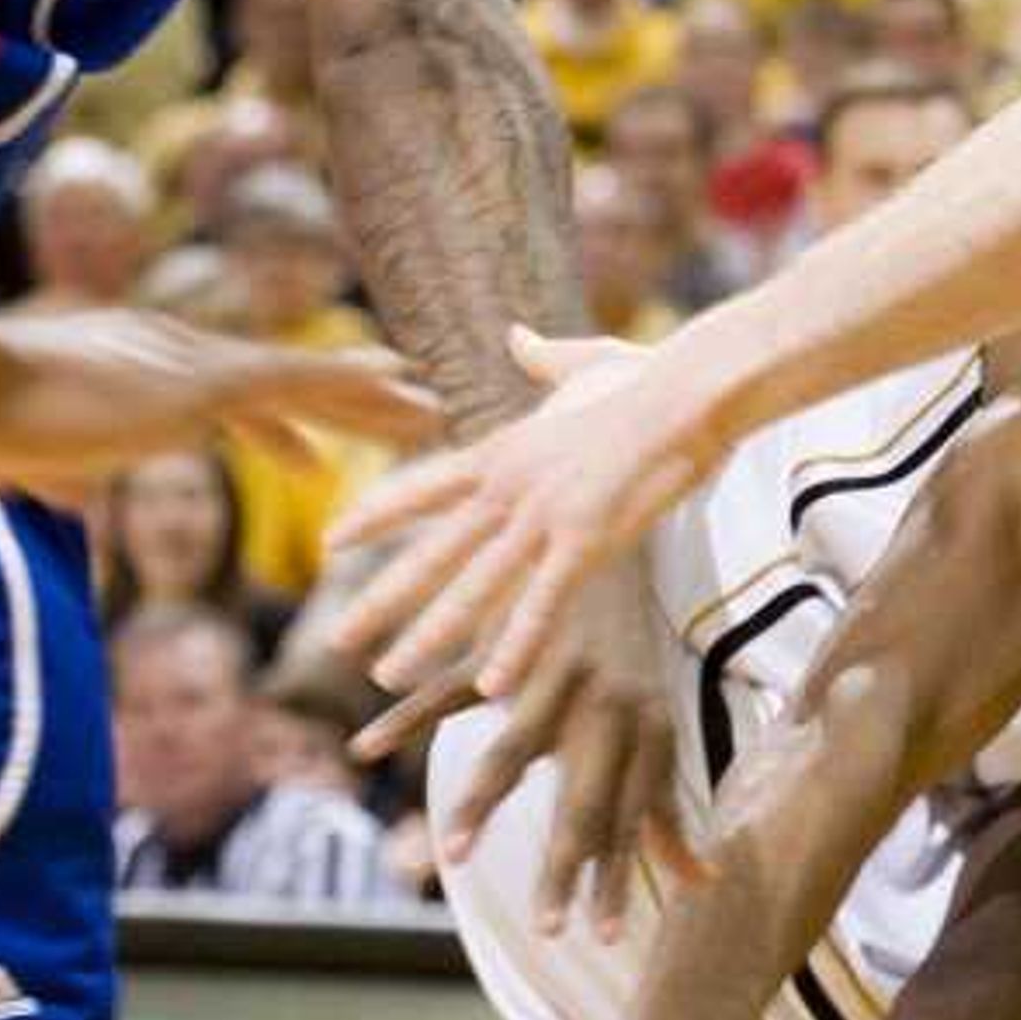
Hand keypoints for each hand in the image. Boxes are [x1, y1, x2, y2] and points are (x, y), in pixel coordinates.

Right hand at [0, 310, 437, 499]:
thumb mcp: (21, 460)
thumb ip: (52, 475)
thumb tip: (65, 495)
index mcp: (135, 365)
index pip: (225, 398)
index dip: (277, 425)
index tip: (311, 449)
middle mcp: (173, 350)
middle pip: (278, 382)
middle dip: (343, 400)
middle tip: (403, 410)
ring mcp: (191, 361)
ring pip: (305, 379)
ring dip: (372, 399)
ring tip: (433, 413)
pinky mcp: (204, 381)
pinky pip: (301, 381)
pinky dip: (357, 389)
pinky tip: (404, 393)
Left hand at [332, 321, 726, 702]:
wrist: (689, 391)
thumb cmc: (649, 377)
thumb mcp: (584, 361)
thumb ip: (544, 357)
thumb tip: (517, 334)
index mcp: (503, 449)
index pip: (420, 487)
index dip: (373, 517)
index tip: (331, 542)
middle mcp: (508, 485)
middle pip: (431, 551)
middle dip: (380, 601)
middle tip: (336, 641)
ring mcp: (543, 513)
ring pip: (472, 586)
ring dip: (427, 636)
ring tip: (386, 678)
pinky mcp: (586, 537)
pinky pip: (543, 603)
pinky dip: (516, 645)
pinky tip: (490, 685)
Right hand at [358, 548, 678, 932]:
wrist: (612, 541)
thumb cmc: (634, 658)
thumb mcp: (657, 732)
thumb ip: (667, 812)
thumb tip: (704, 883)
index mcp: (647, 732)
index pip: (631, 820)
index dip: (619, 877)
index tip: (605, 937)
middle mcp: (606, 707)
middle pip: (584, 798)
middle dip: (566, 864)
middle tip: (549, 929)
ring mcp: (552, 674)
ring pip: (513, 749)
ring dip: (484, 805)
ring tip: (454, 856)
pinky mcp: (504, 642)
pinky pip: (448, 688)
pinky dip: (403, 720)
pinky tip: (364, 752)